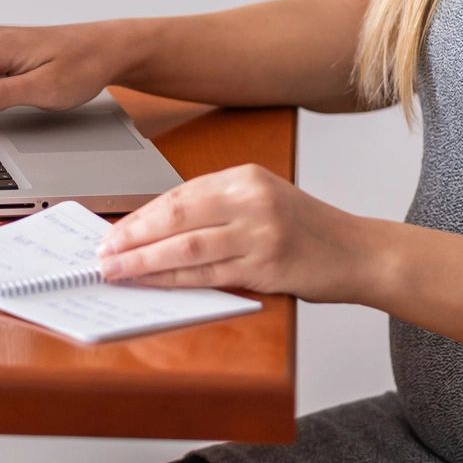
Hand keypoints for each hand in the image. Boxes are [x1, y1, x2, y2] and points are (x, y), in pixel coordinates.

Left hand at [94, 163, 377, 304]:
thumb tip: (159, 229)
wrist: (359, 252)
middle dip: (133, 236)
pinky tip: (154, 285)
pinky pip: (209, 275)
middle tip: (103, 252)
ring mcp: (260, 233)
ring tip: (116, 271)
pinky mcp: (266, 267)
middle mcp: (252, 199)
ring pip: (186, 248)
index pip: (180, 195)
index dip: (141, 215)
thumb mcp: (265, 200)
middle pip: (176, 217)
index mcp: (246, 177)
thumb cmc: (308, 230)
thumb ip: (219, 208)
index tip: (114, 231)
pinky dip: (175, 280)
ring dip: (144, 261)